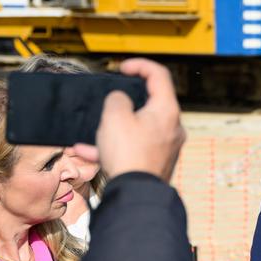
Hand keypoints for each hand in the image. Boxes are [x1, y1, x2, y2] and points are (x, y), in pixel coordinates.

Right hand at [70, 58, 184, 181]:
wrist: (135, 194)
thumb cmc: (128, 154)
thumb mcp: (114, 116)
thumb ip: (117, 99)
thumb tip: (121, 100)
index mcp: (166, 110)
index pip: (159, 75)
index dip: (140, 65)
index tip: (122, 68)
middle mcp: (172, 127)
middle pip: (150, 103)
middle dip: (125, 101)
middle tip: (110, 100)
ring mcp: (165, 147)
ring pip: (137, 128)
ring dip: (113, 127)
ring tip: (93, 130)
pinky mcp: (156, 163)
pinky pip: (133, 148)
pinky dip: (114, 146)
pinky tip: (88, 151)